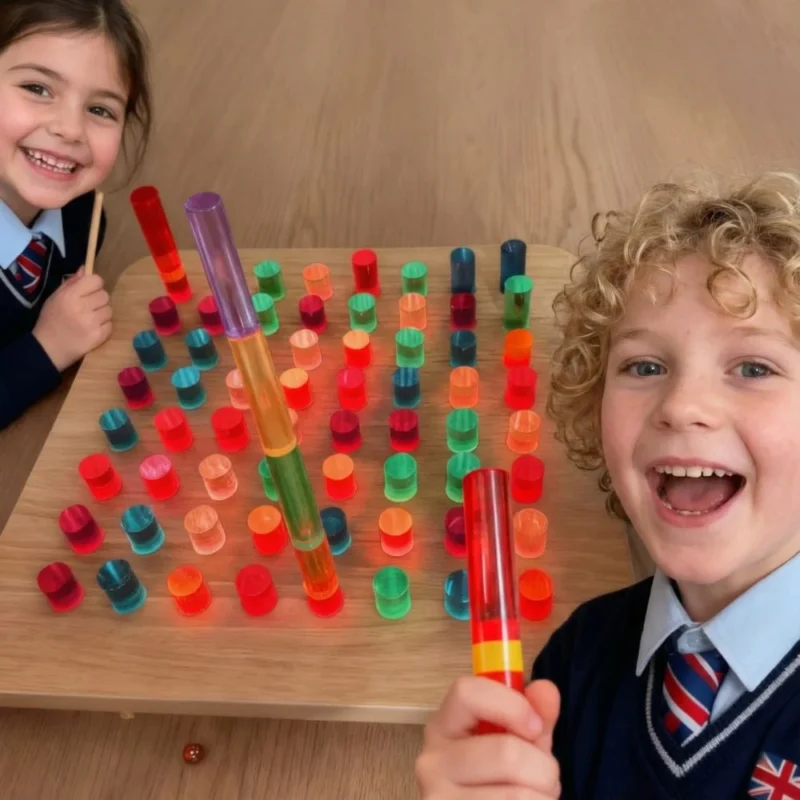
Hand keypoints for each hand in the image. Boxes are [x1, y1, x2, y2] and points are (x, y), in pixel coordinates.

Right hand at [33, 267, 111, 370]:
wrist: (48, 349)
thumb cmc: (51, 321)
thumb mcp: (55, 298)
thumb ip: (71, 283)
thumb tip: (85, 269)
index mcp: (70, 296)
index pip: (96, 280)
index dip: (94, 285)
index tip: (89, 291)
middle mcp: (82, 307)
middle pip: (105, 295)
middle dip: (98, 300)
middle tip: (88, 307)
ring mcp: (91, 323)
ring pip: (109, 310)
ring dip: (102, 314)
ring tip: (90, 319)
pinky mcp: (98, 336)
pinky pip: (110, 325)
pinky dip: (104, 327)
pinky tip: (92, 329)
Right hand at [415, 676, 561, 798]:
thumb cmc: (499, 782)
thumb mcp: (518, 743)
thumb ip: (534, 715)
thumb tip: (546, 689)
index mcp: (444, 727)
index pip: (467, 693)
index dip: (511, 705)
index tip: (536, 726)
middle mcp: (433, 761)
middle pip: (506, 753)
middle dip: (544, 769)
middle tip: (545, 778)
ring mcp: (439, 798)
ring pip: (517, 795)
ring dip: (543, 797)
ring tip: (536, 798)